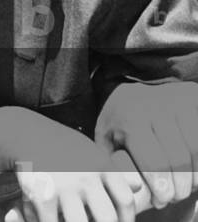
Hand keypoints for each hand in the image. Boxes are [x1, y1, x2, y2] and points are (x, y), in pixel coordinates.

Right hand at [5, 110, 138, 221]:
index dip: (126, 219)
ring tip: (73, 221)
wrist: (24, 132)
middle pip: (108, 218)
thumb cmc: (61, 145)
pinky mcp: (42, 195)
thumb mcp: (90, 152)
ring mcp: (64, 186)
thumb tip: (138, 188)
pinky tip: (47, 219)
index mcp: (102, 166)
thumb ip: (112, 172)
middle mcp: (86, 176)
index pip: (126, 200)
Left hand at [96, 81, 197, 207]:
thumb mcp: (107, 141)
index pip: (153, 161)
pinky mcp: (191, 99)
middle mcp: (154, 107)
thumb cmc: (118, 124)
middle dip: (179, 186)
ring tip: (186, 187)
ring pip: (195, 149)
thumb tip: (132, 189)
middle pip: (177, 159)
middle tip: (175, 197)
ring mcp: (176, 101)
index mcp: (130, 119)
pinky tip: (194, 171)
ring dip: (194, 175)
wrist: (130, 94)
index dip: (160, 187)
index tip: (161, 201)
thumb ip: (113, 163)